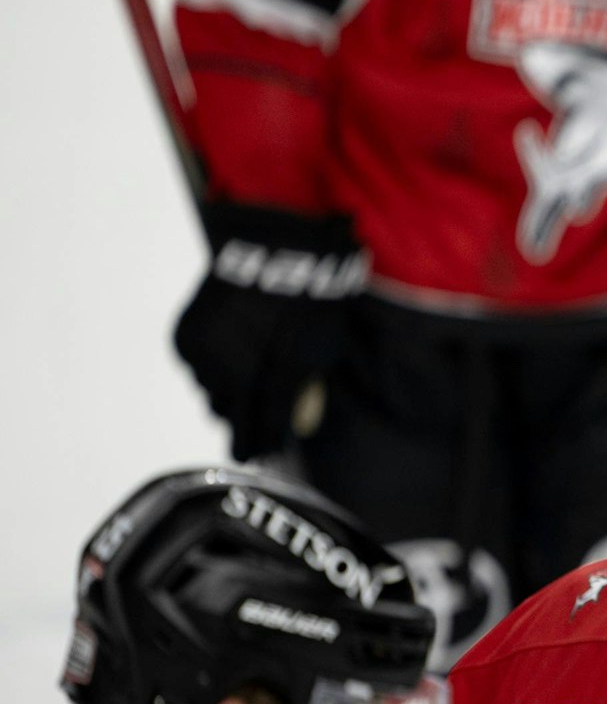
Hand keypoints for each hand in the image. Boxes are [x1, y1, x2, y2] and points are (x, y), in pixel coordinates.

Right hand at [174, 201, 365, 460]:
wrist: (278, 248)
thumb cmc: (311, 302)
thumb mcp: (323, 351)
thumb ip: (303, 388)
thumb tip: (292, 417)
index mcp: (273, 384)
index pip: (261, 431)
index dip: (261, 445)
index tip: (260, 455)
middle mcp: (233, 376)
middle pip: (230, 415)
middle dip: (242, 417)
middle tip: (252, 415)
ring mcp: (205, 357)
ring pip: (209, 391)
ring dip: (225, 389)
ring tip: (244, 369)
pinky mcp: (186, 338)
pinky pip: (195, 366)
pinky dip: (209, 362)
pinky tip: (229, 345)